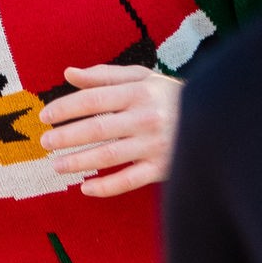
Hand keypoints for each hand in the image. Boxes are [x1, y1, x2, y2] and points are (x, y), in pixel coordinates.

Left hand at [38, 65, 181, 196]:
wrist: (217, 120)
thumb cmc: (170, 96)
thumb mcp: (142, 78)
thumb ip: (104, 75)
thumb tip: (68, 73)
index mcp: (139, 92)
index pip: (93, 98)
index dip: (65, 107)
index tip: (44, 116)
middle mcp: (146, 117)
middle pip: (97, 128)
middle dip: (65, 136)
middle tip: (44, 142)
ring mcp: (154, 145)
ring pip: (108, 156)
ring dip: (78, 162)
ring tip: (57, 165)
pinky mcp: (162, 168)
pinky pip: (128, 181)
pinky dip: (105, 188)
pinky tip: (86, 188)